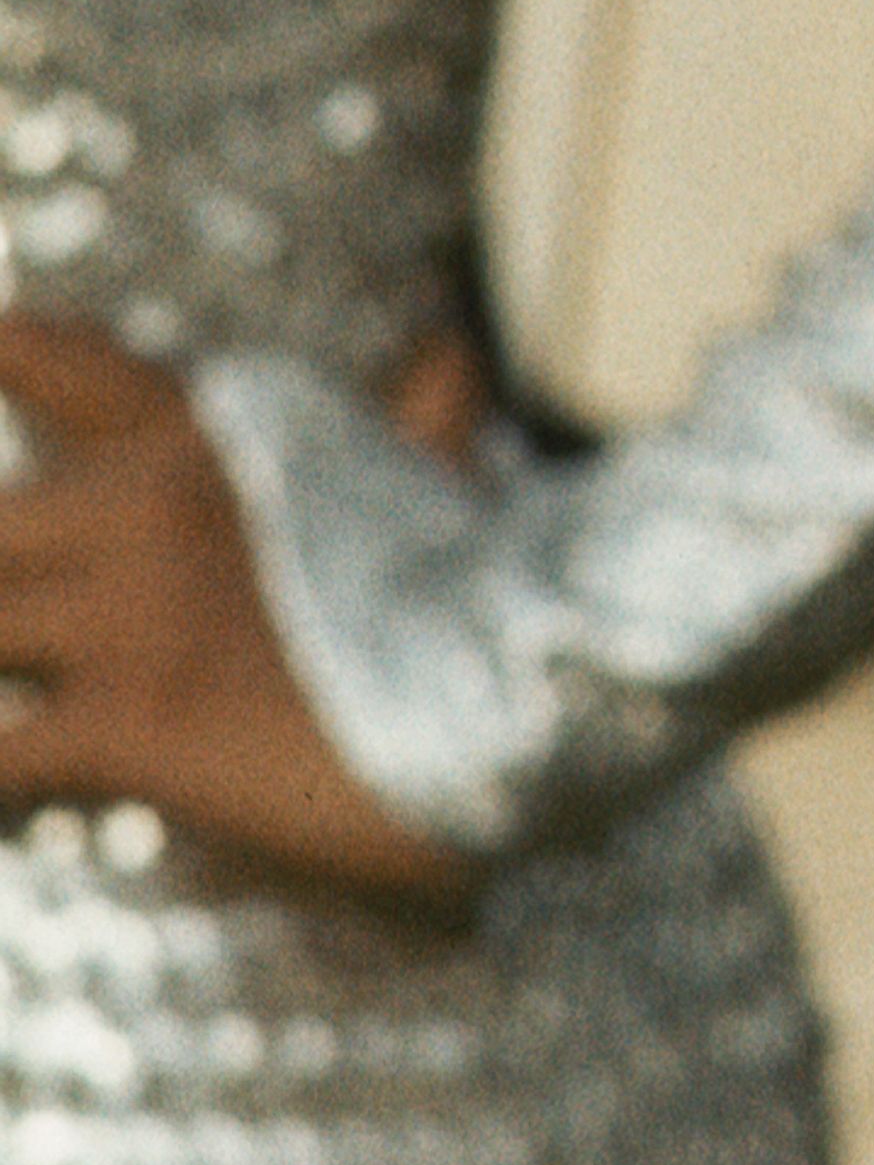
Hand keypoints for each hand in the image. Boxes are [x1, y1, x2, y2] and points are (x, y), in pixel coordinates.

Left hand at [0, 314, 455, 894]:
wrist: (529, 685)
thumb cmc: (502, 591)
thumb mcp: (448, 485)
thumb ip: (425, 420)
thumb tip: (450, 357)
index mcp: (220, 440)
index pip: (67, 368)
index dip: (10, 357)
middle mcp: (152, 505)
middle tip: (16, 628)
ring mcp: (133, 608)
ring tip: (8, 695)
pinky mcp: (132, 717)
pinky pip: (0, 755)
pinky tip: (12, 807)